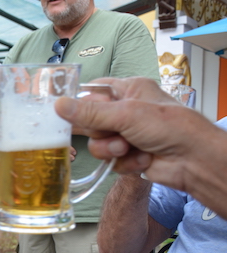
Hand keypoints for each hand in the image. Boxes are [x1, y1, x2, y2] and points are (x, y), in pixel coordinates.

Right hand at [55, 77, 216, 190]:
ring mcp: (127, 134)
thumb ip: (90, 112)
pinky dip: (124, 162)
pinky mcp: (129, 155)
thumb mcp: (125, 114)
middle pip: (90, 121)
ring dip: (111, 149)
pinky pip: (110, 160)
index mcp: (129, 90)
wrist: (193, 160)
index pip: (92, 91)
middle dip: (99, 132)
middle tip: (111, 133)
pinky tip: (142, 159)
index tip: (63, 112)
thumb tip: (59, 105)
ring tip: (128, 148)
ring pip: (98, 144)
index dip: (78, 102)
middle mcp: (127, 111)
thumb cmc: (170, 127)